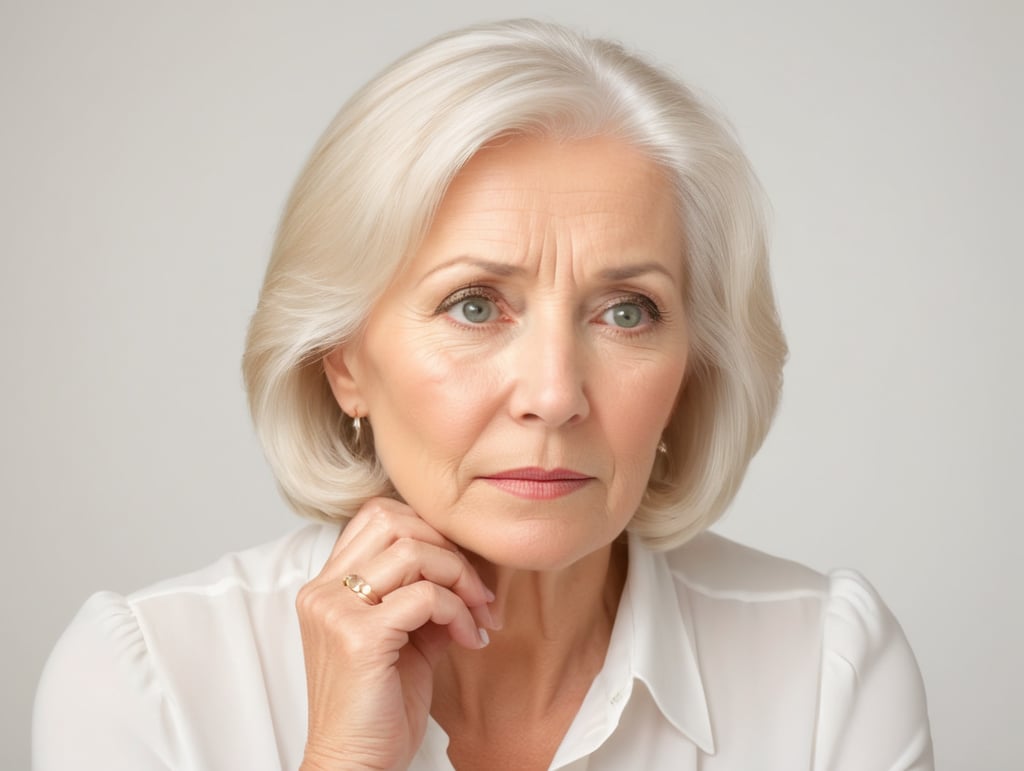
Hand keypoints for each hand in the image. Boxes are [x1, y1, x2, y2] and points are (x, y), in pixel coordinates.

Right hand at [296, 498, 494, 770]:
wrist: (355, 766)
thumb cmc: (380, 710)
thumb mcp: (407, 638)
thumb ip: (425, 595)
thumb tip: (468, 566)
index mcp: (326, 586)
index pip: (378, 516)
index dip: (428, 530)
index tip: (461, 567)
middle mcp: (323, 591)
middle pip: (394, 520)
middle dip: (449, 549)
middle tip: (478, 590)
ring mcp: (335, 610)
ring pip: (413, 551)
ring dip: (459, 577)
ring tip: (477, 613)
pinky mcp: (357, 637)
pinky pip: (424, 596)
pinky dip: (457, 611)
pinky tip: (468, 638)